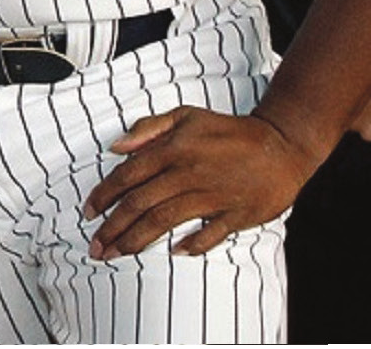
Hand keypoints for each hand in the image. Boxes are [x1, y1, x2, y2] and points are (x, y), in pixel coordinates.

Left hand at [83, 105, 315, 259]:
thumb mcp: (186, 115)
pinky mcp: (238, 213)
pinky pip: (210, 233)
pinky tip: (173, 252)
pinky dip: (192, 244)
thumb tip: (116, 146)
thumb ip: (148, 128)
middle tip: (95, 246)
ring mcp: (213, 195)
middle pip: (141, 204)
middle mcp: (188, 174)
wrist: (282, 145)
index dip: (104, 195)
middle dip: (113, 227)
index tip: (88, 213)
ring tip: (117, 253)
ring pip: (165, 220)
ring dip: (138, 240)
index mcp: (173, 150)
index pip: (128, 176)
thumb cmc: (229, 131)